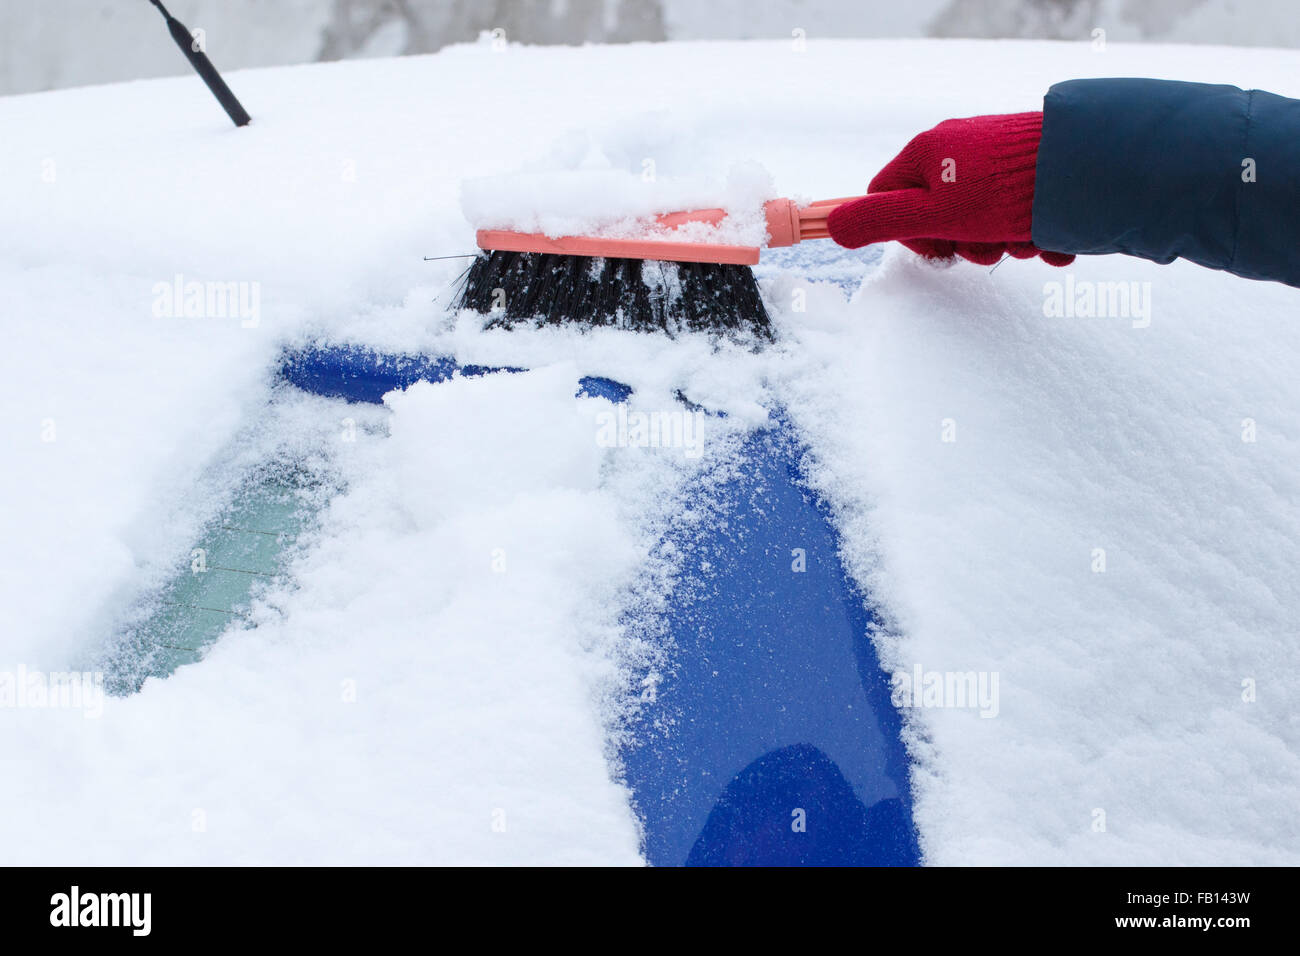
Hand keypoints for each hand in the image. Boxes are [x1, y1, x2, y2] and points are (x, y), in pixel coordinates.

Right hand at [827, 112, 1074, 266]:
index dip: (906, 232)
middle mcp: (960, 149)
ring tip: (1025, 240)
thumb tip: (832, 225)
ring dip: (1002, 243)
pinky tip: (1050, 238)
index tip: (937, 246)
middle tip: (988, 248)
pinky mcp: (1033, 172)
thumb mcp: (932, 214)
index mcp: (928, 152)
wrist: (1088, 170)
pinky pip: (1018, 213)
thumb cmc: (1004, 192)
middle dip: (964, 242)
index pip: (887, 196)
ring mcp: (998, 159)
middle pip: (937, 213)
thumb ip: (881, 221)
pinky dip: (1032, 234)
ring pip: (981, 219)